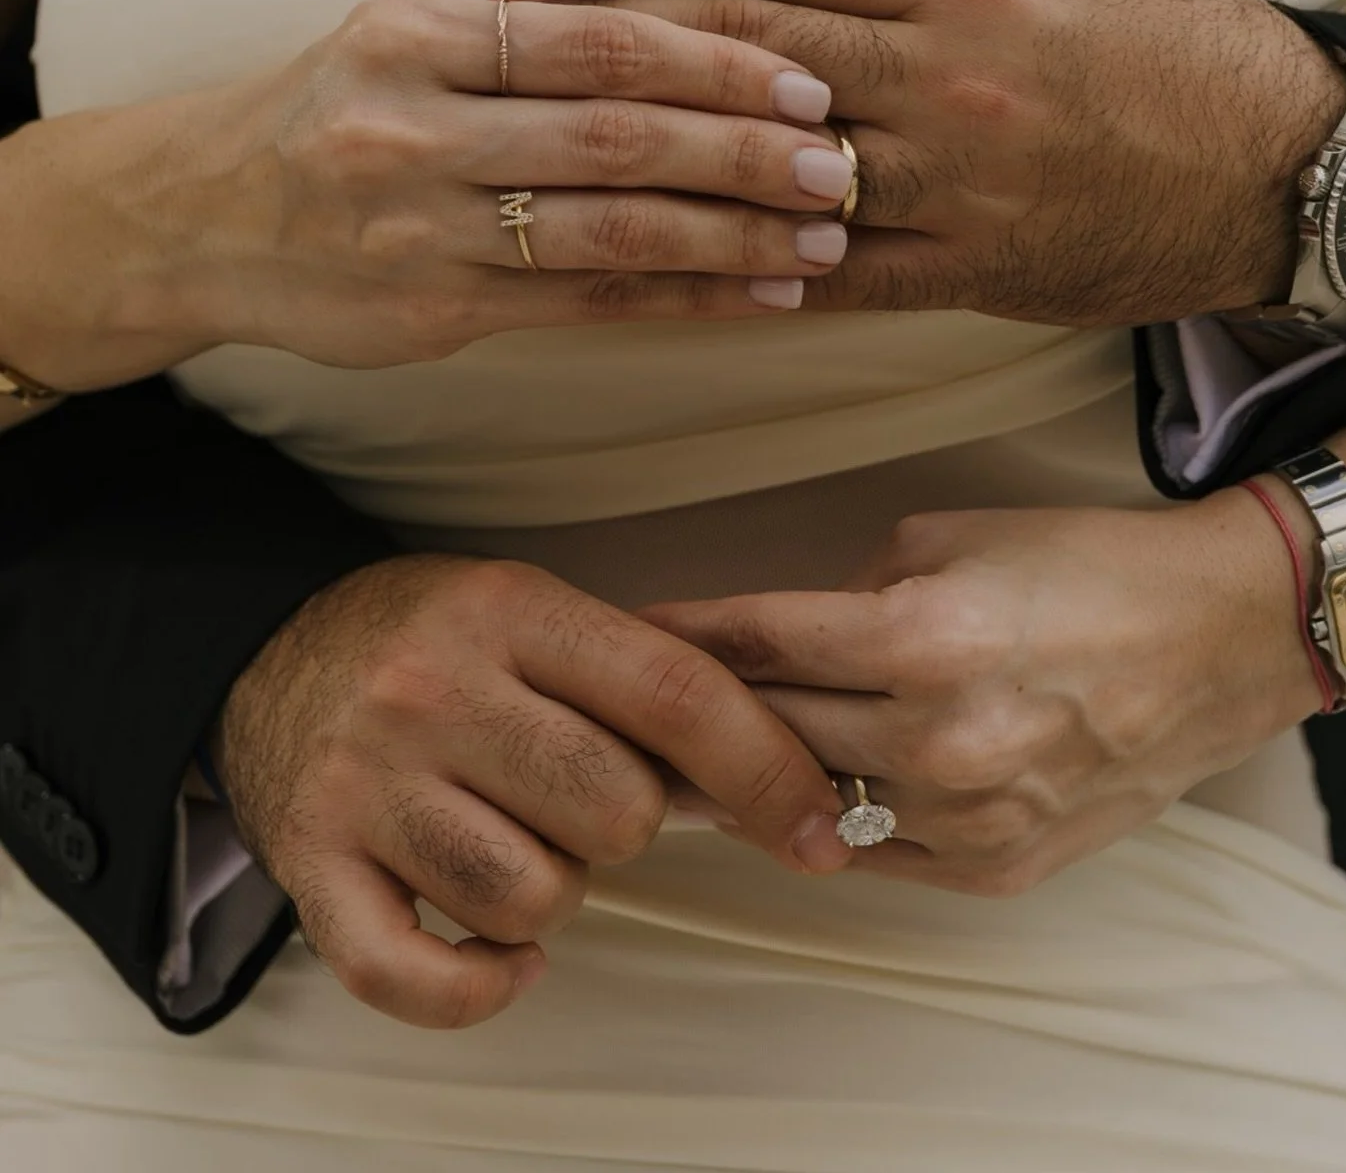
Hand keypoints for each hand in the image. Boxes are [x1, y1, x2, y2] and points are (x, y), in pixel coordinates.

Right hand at [6, 0, 856, 388]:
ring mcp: (419, 224)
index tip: (808, 73)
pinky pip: (583, 305)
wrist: (194, 215)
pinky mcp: (430, 310)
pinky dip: (682, 300)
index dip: (715, 57)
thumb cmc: (328, 112)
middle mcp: (416, 122)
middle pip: (616, 132)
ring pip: (608, 229)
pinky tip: (757, 295)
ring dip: (731, 233)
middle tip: (847, 160)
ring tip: (826, 235)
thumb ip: (523, 34)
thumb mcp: (402, 39)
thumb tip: (683, 17)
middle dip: (745, 148)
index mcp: (420, 32)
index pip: (597, 37)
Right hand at [216, 552, 849, 1027]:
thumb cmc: (435, 639)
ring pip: (534, 898)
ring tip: (521, 838)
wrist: (275, 649)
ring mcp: (367, 785)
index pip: (675, 695)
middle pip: (615, 810)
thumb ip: (643, 681)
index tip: (820, 828)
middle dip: (629, 822)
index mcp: (512, 612)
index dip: (769, 770)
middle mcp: (434, 691)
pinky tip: (499, 952)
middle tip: (583, 794)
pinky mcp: (312, 868)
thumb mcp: (536, 609)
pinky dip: (479, 986)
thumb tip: (778, 781)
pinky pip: (419, 978)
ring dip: (555, 891)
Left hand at [520, 0, 1345, 326]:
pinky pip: (835, 275)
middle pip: (746, 52)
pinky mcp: (963, 267)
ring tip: (556, 148)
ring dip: (658, 157)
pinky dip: (750, 269)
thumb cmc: (1177, 24)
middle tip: (507, 35)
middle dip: (619, 39)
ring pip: (773, 164)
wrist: (1274, 165)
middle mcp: (937, 77)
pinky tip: (666, 264)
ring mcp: (947, 181)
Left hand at [641, 490, 1321, 895]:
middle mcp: (938, 738)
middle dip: (697, 711)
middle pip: (769, 729)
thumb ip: (852, 592)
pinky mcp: (996, 869)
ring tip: (690, 761)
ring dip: (751, 777)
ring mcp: (969, 817)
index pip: (757, 640)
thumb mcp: (951, 537)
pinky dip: (828, 822)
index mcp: (921, 638)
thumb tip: (787, 637)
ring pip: (807, 806)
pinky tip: (790, 800)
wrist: (1215, 641)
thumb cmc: (1085, 568)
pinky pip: (873, 854)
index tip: (628, 633)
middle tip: (634, 703)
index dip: (680, 635)